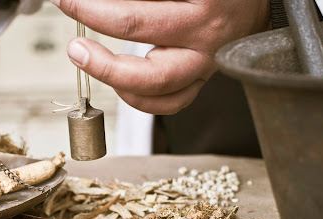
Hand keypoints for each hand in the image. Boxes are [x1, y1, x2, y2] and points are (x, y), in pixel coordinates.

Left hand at [51, 0, 270, 113]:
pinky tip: (119, 82)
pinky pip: (170, 104)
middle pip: (147, 71)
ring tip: (88, 60)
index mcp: (203, 9)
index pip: (135, 20)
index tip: (65, 2)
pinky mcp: (201, 80)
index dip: (92, 12)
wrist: (257, 0)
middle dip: (100, 61)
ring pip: (157, 94)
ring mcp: (205, 67)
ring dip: (115, 81)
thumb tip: (100, 2)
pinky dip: (139, 99)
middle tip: (74, 46)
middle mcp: (205, 43)